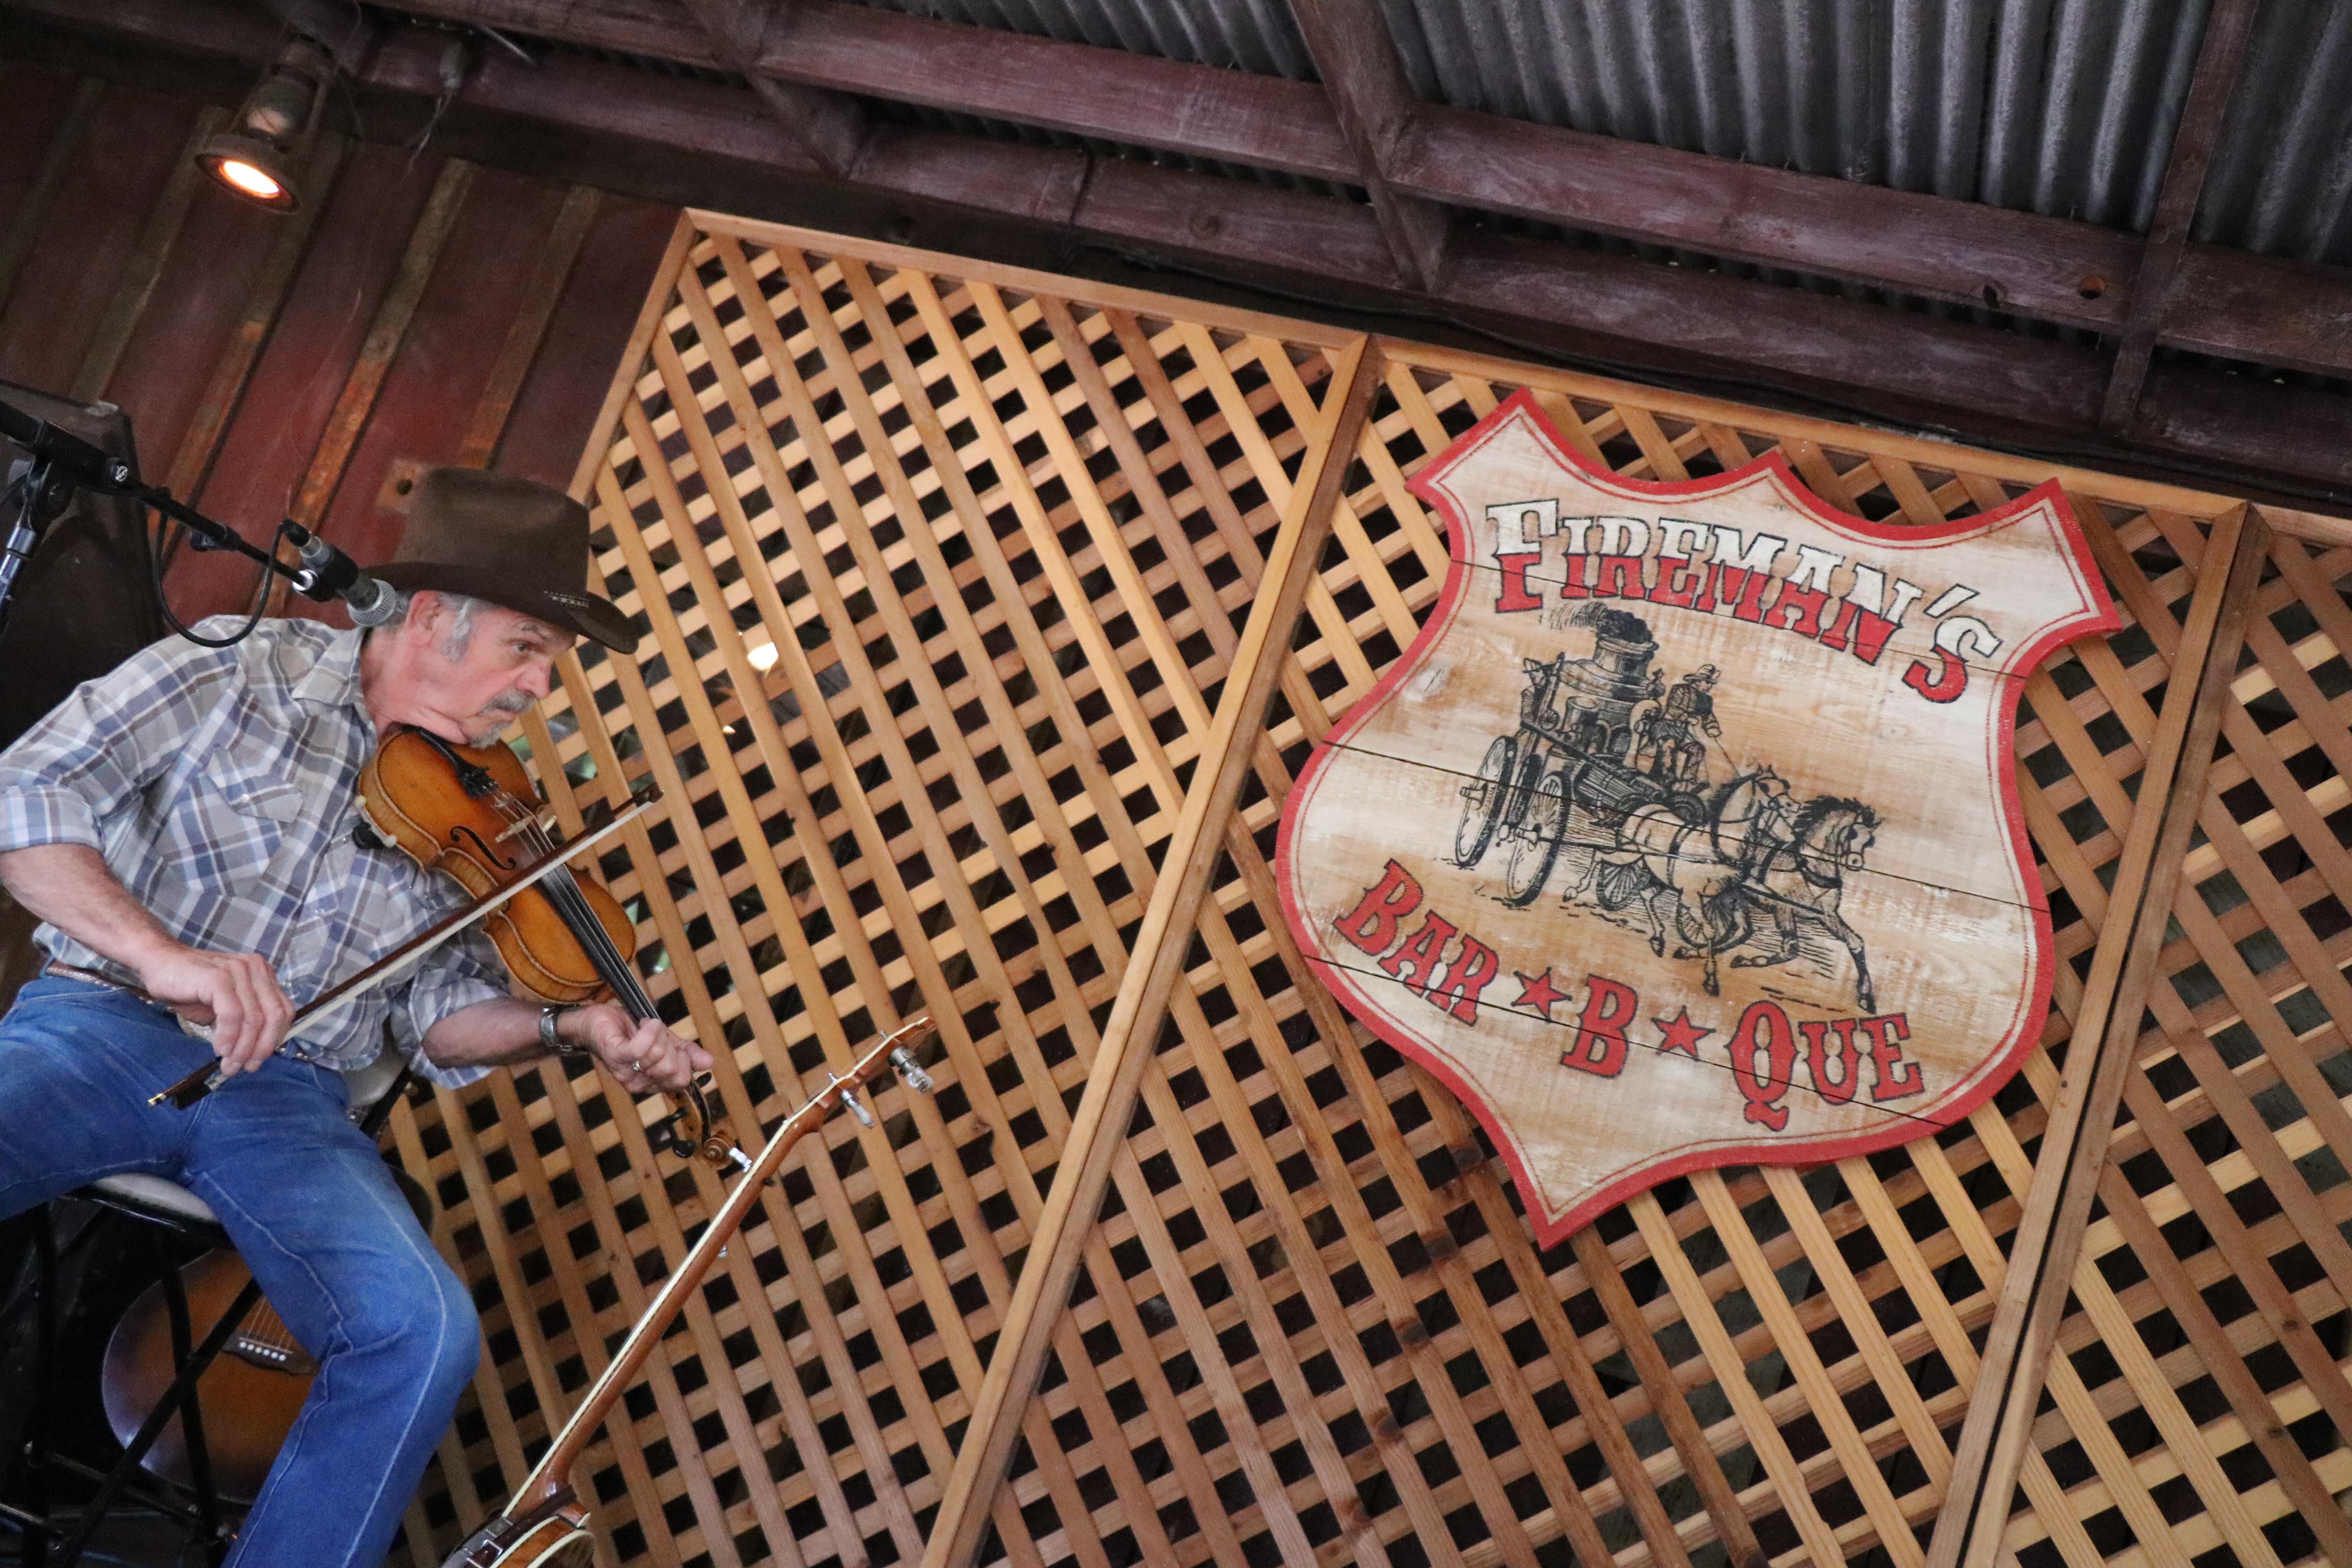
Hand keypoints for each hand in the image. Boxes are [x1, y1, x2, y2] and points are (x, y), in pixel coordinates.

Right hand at [134, 944, 294, 1076]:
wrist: (159, 963)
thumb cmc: (192, 988)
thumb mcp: (225, 1007)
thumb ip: (245, 1021)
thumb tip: (255, 1052)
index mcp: (263, 975)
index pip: (283, 1011)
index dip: (275, 1039)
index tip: (258, 1060)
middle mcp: (256, 969)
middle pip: (273, 1016)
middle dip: (261, 1048)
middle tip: (244, 1067)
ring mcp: (239, 971)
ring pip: (254, 1018)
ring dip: (242, 1048)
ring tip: (229, 1065)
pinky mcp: (218, 978)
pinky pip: (232, 1014)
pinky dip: (229, 1036)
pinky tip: (220, 1049)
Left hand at [565, 1004, 712, 1093]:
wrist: (594, 1021)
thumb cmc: (627, 1030)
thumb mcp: (663, 1040)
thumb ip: (684, 1052)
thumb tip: (709, 1062)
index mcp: (652, 1083)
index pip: (682, 1081)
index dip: (685, 1060)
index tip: (673, 1043)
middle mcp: (639, 1084)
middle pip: (673, 1071)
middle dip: (672, 1045)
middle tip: (657, 1033)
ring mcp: (626, 1073)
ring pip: (660, 1058)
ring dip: (658, 1034)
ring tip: (645, 1027)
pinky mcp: (616, 1057)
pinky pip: (641, 1049)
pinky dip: (649, 1031)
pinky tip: (645, 1023)